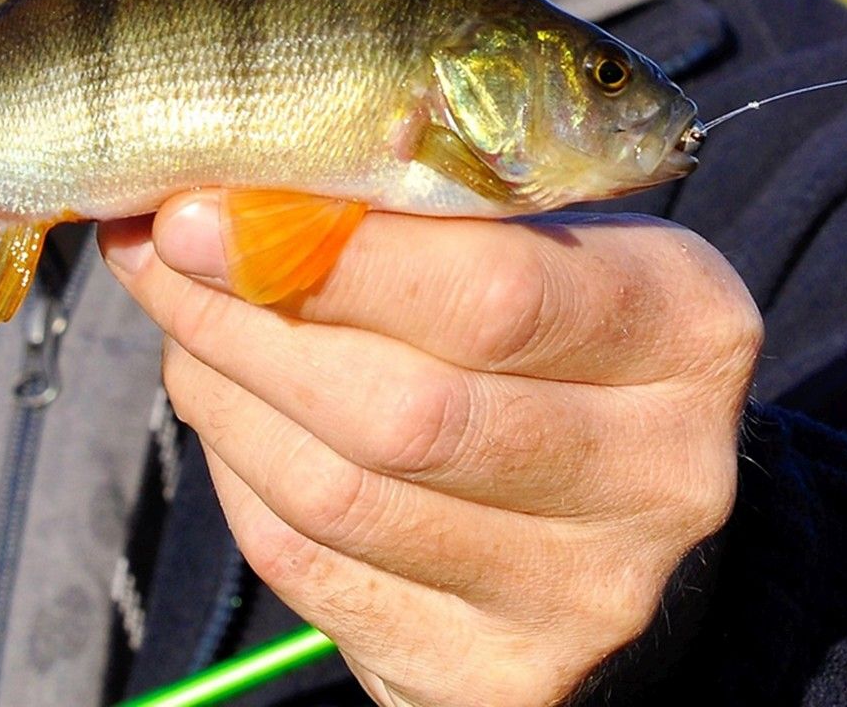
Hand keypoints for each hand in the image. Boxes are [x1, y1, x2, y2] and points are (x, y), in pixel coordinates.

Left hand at [100, 191, 761, 706]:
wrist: (640, 518)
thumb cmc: (574, 335)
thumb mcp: (554, 239)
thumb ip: (428, 210)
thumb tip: (227, 189)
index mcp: (689, 332)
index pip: (494, 293)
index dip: (329, 257)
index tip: (203, 211)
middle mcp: (659, 478)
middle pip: (404, 412)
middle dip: (246, 324)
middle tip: (157, 256)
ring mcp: (581, 597)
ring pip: (343, 496)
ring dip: (224, 395)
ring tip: (181, 322)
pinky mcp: (493, 674)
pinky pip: (317, 572)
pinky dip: (241, 476)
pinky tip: (225, 409)